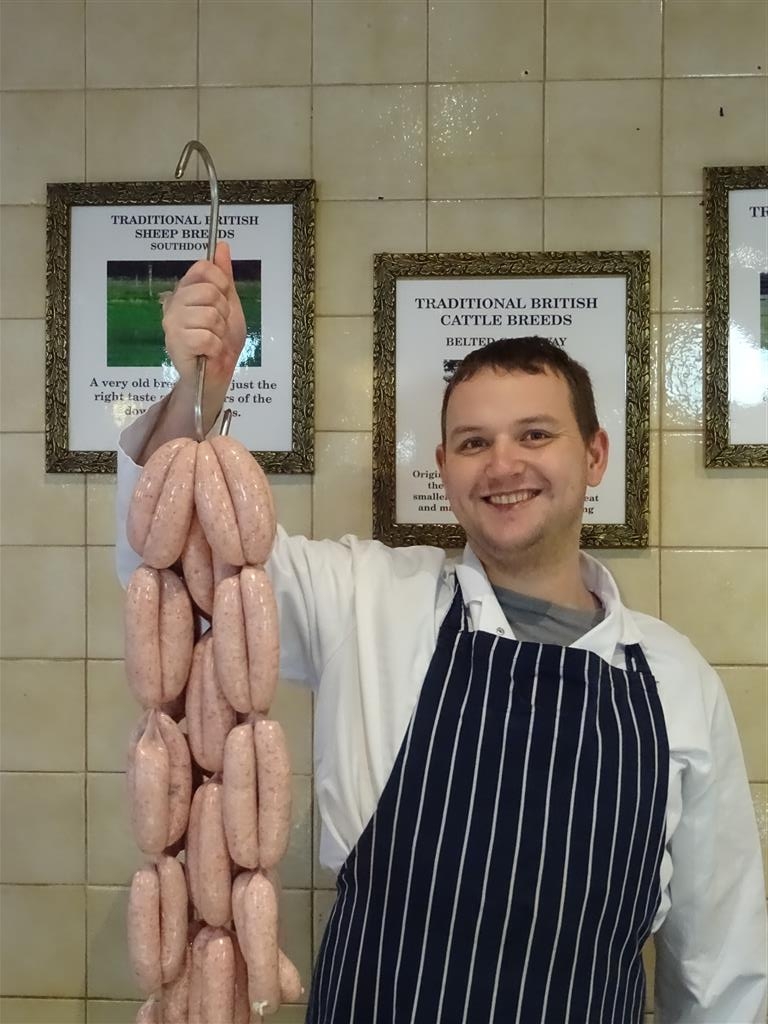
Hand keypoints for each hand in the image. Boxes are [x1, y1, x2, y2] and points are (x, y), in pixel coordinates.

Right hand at [161, 241, 245, 398]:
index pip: (203, 268)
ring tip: (213, 341)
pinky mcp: (175, 343)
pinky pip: (206, 337)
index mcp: (186, 290)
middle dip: (223, 313)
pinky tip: (208, 352)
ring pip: (210, 315)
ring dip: (220, 333)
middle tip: (217, 327)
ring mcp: (172, 323)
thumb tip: (221, 246)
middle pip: (209, 291)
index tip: (222, 302)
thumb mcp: (229, 305)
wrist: (216, 374)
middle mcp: (174, 303)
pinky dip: (215, 348)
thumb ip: (225, 277)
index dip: (221, 284)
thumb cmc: (222, 341)